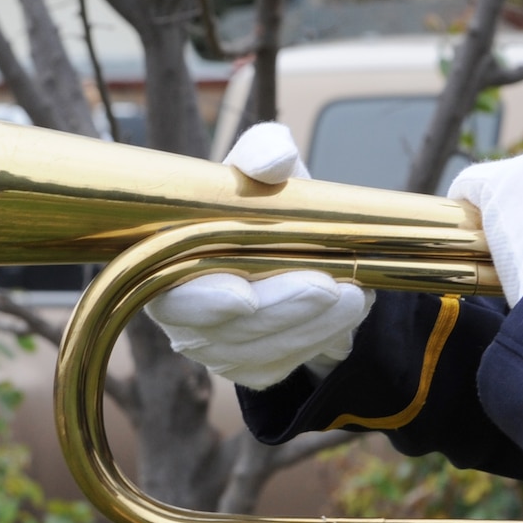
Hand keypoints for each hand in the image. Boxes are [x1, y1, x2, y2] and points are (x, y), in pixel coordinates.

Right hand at [144, 123, 373, 387]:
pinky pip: (283, 365)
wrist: (302, 247)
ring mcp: (217, 347)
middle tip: (328, 287)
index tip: (244, 294)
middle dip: (278, 310)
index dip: (204, 301)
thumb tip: (272, 158)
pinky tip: (348, 312)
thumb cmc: (270, 203)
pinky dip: (321, 340)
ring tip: (355, 295)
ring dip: (311, 326)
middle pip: (222, 333)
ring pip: (260, 352)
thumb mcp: (269, 170)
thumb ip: (264, 154)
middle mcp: (184, 315)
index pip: (171, 295)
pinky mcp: (253, 367)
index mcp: (167, 263)